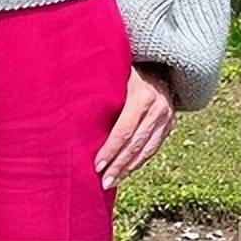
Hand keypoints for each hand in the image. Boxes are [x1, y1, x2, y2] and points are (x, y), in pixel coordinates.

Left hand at [95, 62, 174, 189]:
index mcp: (141, 95)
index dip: (110, 149)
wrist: (157, 58)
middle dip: (118, 165)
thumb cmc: (124, 63)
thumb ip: (100, 86)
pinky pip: (155, 147)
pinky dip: (140, 160)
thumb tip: (69, 101)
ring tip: (113, 181)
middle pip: (135, 144)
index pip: (123, 130)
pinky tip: (128, 169)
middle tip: (104, 182)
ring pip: (146, 150)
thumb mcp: (114, 70)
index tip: (96, 165)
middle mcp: (157, 107)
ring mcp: (167, 116)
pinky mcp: (171, 123)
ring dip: (129, 168)